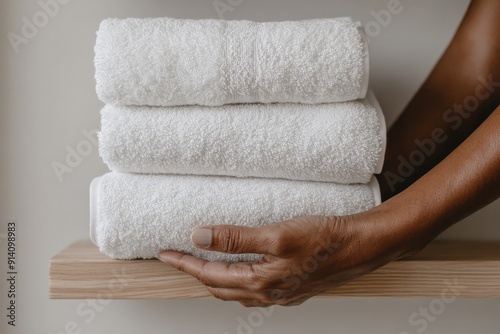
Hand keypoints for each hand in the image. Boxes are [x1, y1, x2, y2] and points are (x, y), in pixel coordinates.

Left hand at [158, 213, 419, 306]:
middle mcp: (268, 293)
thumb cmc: (324, 240)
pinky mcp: (292, 286)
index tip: (165, 253)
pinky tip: (242, 269)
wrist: (361, 247)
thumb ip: (235, 238)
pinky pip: (255, 288)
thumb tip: (200, 236)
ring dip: (215, 277)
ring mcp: (281, 293)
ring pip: (237, 290)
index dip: (184, 263)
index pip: (209, 274)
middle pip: (220, 287)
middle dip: (196, 273)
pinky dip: (238, 279)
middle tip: (179, 258)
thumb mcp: (275, 235)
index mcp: (260, 282)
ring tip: (203, 263)